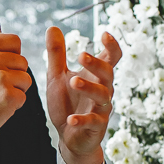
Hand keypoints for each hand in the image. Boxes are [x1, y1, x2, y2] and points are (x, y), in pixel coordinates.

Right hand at [0, 11, 31, 151]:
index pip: (14, 42)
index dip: (11, 55)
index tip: (1, 67)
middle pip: (22, 61)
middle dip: (13, 74)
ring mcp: (1, 79)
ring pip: (25, 79)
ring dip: (15, 89)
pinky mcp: (9, 97)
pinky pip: (23, 96)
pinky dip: (14, 104)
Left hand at [45, 28, 121, 163]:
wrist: (69, 136)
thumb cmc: (67, 103)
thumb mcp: (57, 76)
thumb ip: (57, 54)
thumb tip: (52, 27)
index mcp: (96, 76)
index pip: (111, 58)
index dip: (112, 46)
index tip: (104, 34)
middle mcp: (103, 90)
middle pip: (108, 73)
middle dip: (96, 64)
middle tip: (80, 55)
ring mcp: (101, 109)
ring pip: (103, 96)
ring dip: (89, 88)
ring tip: (73, 81)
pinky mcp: (95, 126)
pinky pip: (92, 122)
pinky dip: (82, 120)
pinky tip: (70, 118)